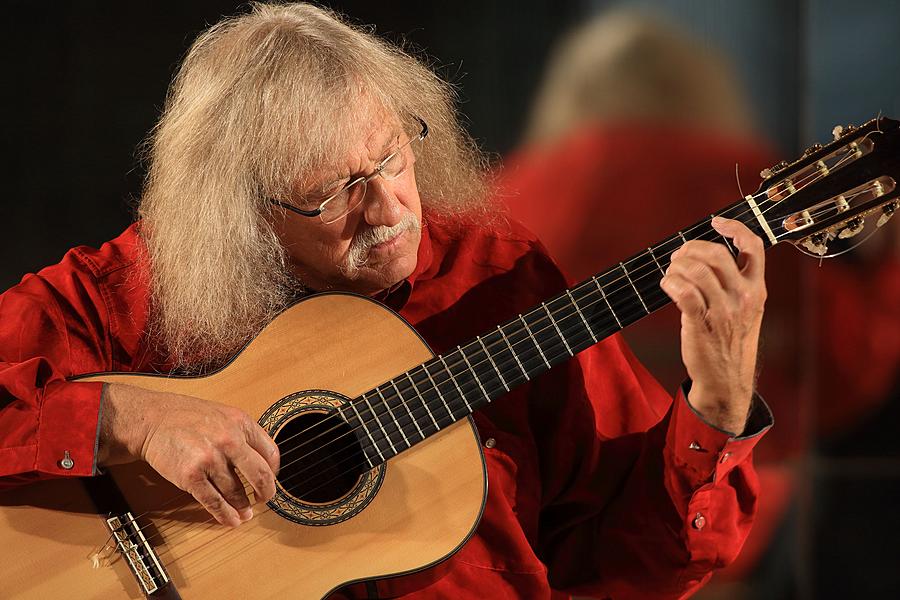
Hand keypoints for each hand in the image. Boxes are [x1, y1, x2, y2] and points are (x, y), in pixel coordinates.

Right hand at [99, 383, 279, 526]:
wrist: (153, 419)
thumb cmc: (188, 416)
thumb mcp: (224, 414)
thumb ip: (244, 433)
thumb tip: (262, 459)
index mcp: (241, 423)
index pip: (270, 453)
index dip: (274, 472)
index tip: (271, 480)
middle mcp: (229, 440)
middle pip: (260, 475)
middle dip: (266, 493)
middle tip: (264, 499)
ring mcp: (210, 459)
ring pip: (236, 492)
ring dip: (243, 507)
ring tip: (246, 513)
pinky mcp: (191, 476)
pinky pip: (214, 502)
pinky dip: (225, 515)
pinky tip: (231, 520)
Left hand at [659, 217, 766, 434]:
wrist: (727, 380)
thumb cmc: (731, 342)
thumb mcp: (746, 310)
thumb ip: (735, 283)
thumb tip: (705, 256)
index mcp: (757, 290)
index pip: (755, 247)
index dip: (735, 228)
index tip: (716, 222)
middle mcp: (744, 297)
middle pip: (717, 254)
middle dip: (691, 248)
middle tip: (679, 256)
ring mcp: (724, 312)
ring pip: (697, 271)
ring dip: (677, 266)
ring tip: (671, 273)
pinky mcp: (702, 324)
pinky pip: (684, 292)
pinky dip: (670, 283)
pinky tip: (667, 285)